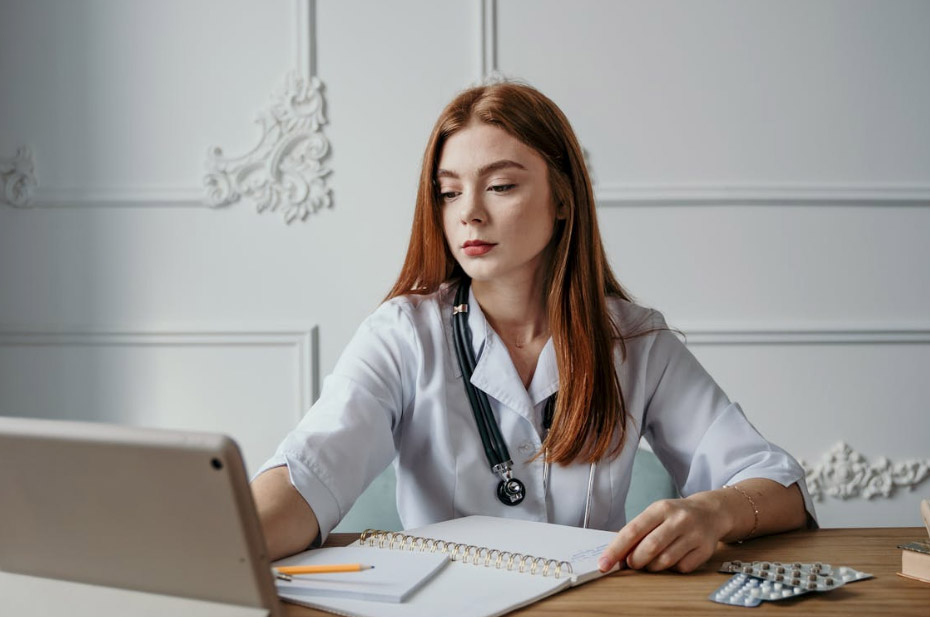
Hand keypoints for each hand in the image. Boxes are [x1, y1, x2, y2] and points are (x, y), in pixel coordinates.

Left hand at [598, 493, 730, 573]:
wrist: (710, 512)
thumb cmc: (675, 516)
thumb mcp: (655, 514)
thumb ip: (637, 532)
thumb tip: (615, 555)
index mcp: (660, 508)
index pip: (633, 530)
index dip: (616, 549)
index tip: (603, 564)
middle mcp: (678, 519)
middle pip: (650, 548)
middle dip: (635, 561)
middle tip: (631, 563)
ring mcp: (694, 535)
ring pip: (665, 561)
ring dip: (652, 567)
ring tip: (650, 561)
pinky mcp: (705, 550)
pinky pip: (682, 568)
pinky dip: (672, 569)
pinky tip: (672, 559)